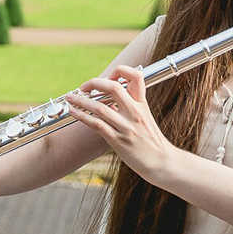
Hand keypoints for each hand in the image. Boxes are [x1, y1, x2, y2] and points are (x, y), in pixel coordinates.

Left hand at [65, 65, 175, 183]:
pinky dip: (82, 116)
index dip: (120, 72)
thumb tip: (110, 98)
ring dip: (81, 100)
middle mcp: (134, 112)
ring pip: (99, 107)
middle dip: (94, 83)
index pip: (136, 77)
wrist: (162, 162)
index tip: (108, 77)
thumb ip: (131, 105)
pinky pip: (96, 124)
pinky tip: (74, 112)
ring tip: (70, 97)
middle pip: (113, 87)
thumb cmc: (152, 140)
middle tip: (83, 86)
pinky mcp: (118, 140)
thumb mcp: (146, 116)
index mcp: (142, 103)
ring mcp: (126, 126)